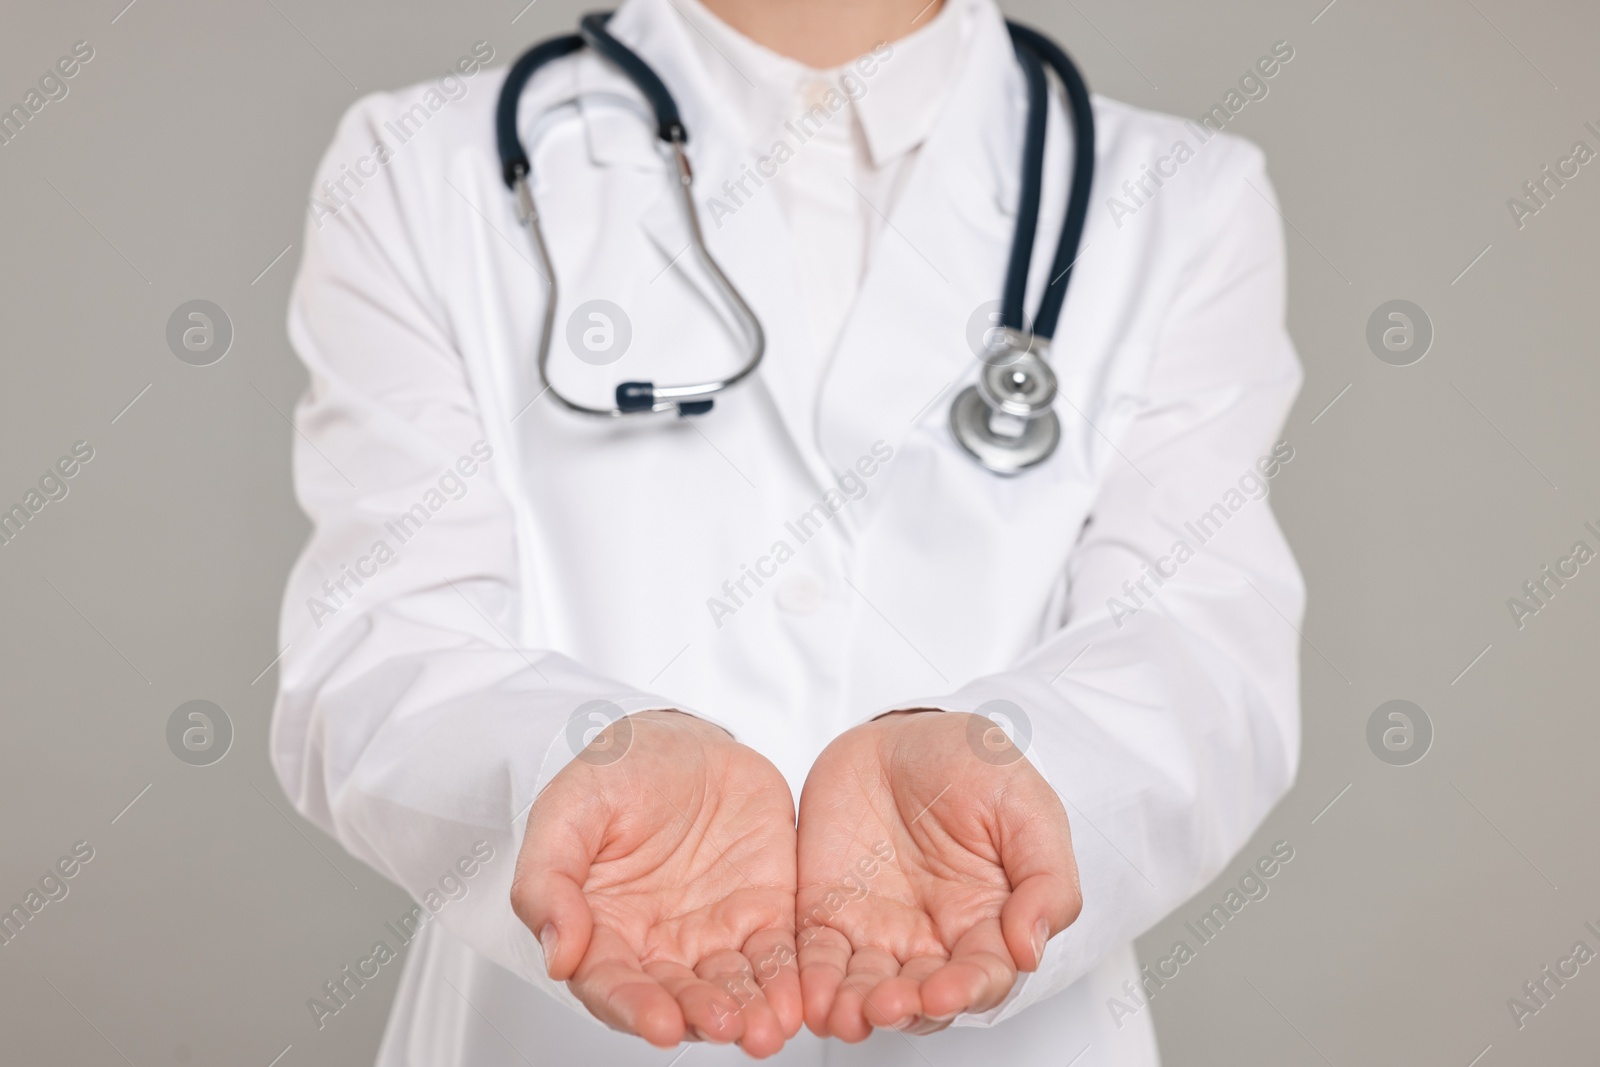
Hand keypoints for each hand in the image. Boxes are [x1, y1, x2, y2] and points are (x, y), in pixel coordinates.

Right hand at [512, 710, 800, 1056]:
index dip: (634, 1007)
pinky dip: (790, 978)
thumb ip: (549, 879)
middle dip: (701, 1015)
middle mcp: (658, 945)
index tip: (660, 1025)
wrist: (682, 740)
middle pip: (678, 996)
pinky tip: (801, 995)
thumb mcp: (568, 810)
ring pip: (732, 987)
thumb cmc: (617, 773)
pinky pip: (779, 954)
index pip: (612, 984)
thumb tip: (558, 954)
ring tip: (768, 1026)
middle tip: (725, 1025)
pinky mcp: (765, 913)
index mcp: (602, 929)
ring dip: (751, 1011)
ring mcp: (714, 932)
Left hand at [794, 709, 1079, 1039]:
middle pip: (920, 995)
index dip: (965, 990)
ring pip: (865, 988)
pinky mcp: (827, 913)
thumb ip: (1044, 877)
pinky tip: (806, 996)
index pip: (982, 975)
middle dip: (904, 1007)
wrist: (901, 733)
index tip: (945, 992)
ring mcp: (876, 930)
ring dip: (854, 1007)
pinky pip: (815, 956)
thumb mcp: (1024, 805)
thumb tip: (1030, 948)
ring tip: (841, 1012)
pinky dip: (809, 981)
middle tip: (885, 1005)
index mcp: (987, 920)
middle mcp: (932, 938)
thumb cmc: (971, 765)